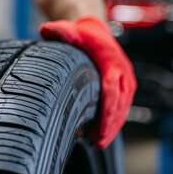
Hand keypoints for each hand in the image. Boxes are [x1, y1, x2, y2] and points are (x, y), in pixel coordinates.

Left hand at [40, 16, 135, 148]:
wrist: (95, 30)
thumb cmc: (81, 33)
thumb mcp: (69, 30)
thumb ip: (59, 31)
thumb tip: (46, 30)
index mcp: (112, 60)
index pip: (113, 88)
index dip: (107, 110)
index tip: (99, 128)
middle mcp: (123, 70)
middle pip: (120, 103)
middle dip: (110, 125)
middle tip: (97, 142)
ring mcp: (126, 79)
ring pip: (124, 107)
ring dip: (113, 127)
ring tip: (99, 143)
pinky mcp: (125, 86)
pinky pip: (122, 106)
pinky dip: (114, 121)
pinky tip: (102, 134)